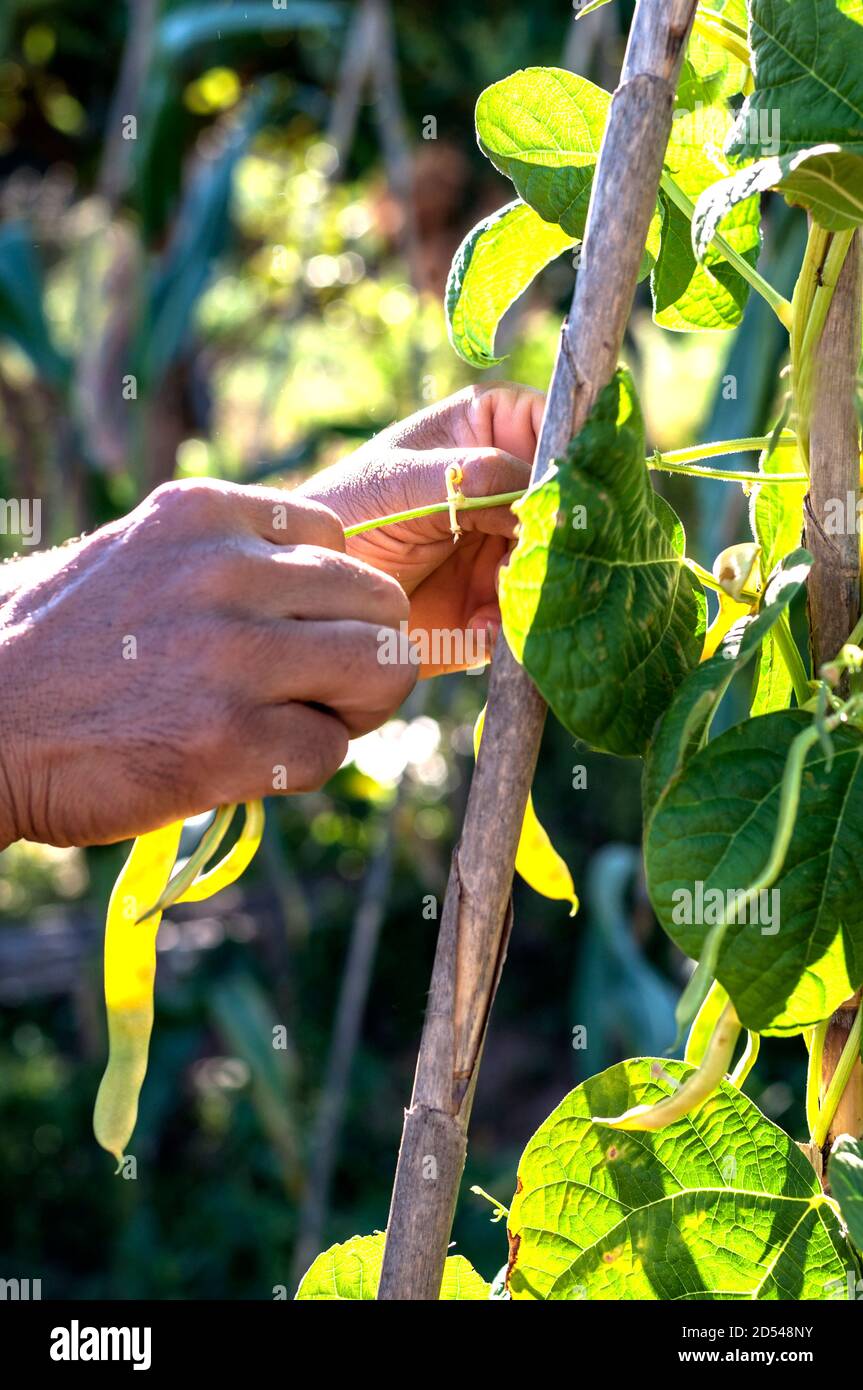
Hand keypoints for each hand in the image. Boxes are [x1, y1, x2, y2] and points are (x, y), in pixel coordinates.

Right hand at [0, 480, 415, 847]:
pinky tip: (240, 763)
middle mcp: (227, 570)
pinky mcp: (228, 740)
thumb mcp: (142, 557)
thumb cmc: (60, 648)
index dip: (330, 599)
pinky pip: (330, 751)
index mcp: (206, 511)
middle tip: (316, 692)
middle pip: (381, 604)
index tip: (292, 636)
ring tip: (289, 726)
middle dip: (364, 655)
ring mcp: (231, 654)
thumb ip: (229, 557)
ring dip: (349, 710)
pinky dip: (299, 767)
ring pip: (382, 670)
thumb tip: (327, 591)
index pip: (339, 540)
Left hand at [296, 384, 544, 674]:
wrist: (316, 596)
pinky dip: (511, 626)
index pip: (555, 423)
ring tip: (496, 598)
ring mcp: (509, 547)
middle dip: (559, 532)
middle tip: (529, 554)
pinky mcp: (499, 602)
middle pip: (567, 502)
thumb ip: (469, 476)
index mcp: (489, 431)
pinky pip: (530, 614)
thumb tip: (539, 490)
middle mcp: (509, 488)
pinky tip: (478, 629)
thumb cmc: (344, 512)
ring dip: (538, 584)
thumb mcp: (399, 481)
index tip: (563, 489)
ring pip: (558, 562)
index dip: (569, 453)